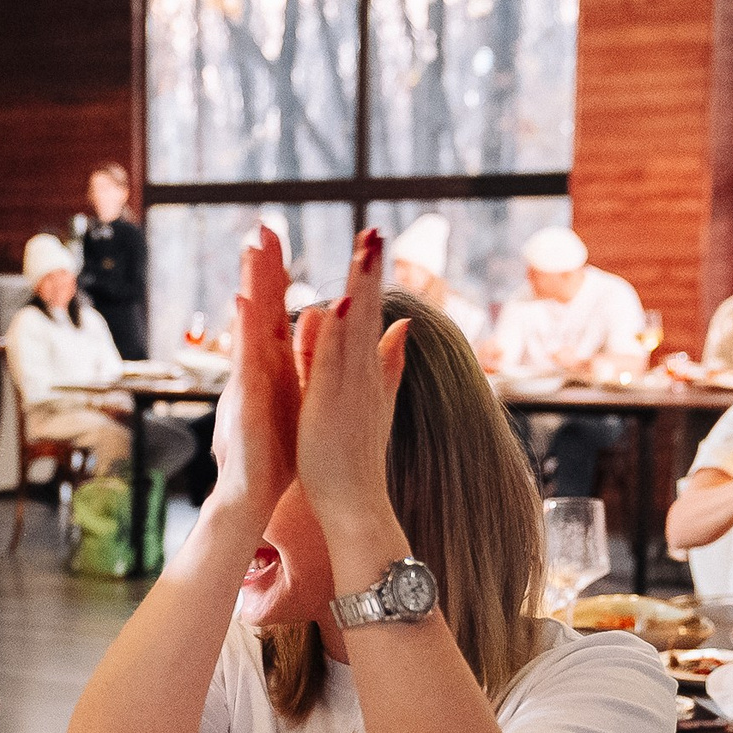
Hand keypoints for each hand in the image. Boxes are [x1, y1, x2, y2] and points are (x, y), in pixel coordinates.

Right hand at [211, 225, 300, 523]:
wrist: (252, 491)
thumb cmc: (273, 449)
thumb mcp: (294, 398)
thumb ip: (303, 362)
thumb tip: (312, 331)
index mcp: (275, 364)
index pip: (275, 310)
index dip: (276, 274)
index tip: (278, 237)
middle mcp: (259, 365)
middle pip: (260, 307)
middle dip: (261, 267)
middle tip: (263, 226)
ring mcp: (250, 378)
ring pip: (251, 323)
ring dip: (251, 284)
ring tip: (251, 250)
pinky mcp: (249, 397)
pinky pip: (246, 356)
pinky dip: (245, 328)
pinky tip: (243, 301)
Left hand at [293, 229, 412, 519]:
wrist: (354, 503)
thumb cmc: (355, 456)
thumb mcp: (375, 400)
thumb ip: (388, 362)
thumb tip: (403, 325)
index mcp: (367, 372)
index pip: (372, 315)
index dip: (374, 277)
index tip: (373, 239)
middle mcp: (364, 374)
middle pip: (370, 312)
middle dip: (372, 270)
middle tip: (374, 229)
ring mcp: (350, 387)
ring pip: (356, 327)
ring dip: (361, 287)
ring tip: (363, 247)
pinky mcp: (330, 404)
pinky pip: (333, 361)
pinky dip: (337, 332)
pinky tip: (340, 302)